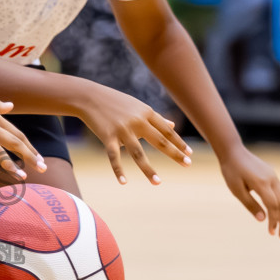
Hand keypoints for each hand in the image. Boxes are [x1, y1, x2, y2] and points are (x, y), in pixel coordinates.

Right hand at [77, 89, 191, 184]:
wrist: (89, 97)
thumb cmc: (116, 102)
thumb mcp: (138, 107)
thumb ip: (156, 118)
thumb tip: (173, 126)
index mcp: (146, 113)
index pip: (167, 131)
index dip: (179, 143)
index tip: (190, 154)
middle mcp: (137, 121)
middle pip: (159, 141)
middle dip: (175, 154)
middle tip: (188, 165)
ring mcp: (122, 130)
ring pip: (137, 153)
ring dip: (148, 169)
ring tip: (158, 183)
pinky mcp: (107, 137)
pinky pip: (114, 156)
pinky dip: (118, 170)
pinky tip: (123, 182)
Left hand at [219, 145, 279, 239]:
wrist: (234, 152)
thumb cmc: (232, 171)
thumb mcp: (237, 189)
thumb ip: (250, 204)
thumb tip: (263, 220)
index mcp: (261, 183)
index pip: (273, 205)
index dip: (274, 220)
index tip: (272, 233)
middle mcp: (271, 180)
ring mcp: (274, 177)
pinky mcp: (273, 176)